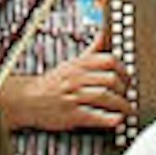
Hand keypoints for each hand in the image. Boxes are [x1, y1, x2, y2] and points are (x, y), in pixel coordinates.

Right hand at [2, 45, 130, 134]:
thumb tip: (104, 34)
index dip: (123, 69)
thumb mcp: (70, 63)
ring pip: (106, 97)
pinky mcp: (71, 116)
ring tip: (126, 109)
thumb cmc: (51, 83)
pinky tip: (117, 120)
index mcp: (78, 65)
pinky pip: (95, 116)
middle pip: (111, 79)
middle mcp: (77, 79)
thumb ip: (91, 51)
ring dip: (122, 105)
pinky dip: (110, 119)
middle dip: (125, 89)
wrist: (27, 100)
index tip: (127, 78)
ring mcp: (74, 97)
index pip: (109, 60)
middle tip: (128, 95)